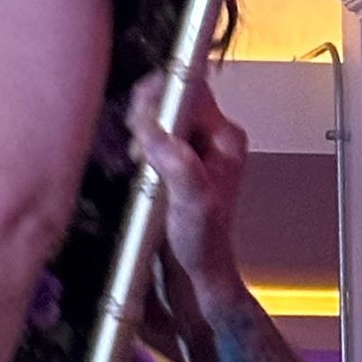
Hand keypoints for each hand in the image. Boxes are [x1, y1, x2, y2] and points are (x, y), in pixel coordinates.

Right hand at [126, 71, 249, 306]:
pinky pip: (151, 133)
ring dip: (140, 130)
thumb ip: (178, 163)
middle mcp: (212, 134)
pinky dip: (138, 143)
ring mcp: (193, 145)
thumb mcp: (194, 202)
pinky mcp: (175, 157)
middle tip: (137, 145)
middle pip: (172, 96)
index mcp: (225, 137)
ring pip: (158, 113)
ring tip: (137, 159)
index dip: (162, 95)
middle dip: (147, 114)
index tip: (140, 117)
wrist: (198, 271)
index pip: (192, 89)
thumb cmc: (203, 242)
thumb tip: (152, 128)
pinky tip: (136, 164)